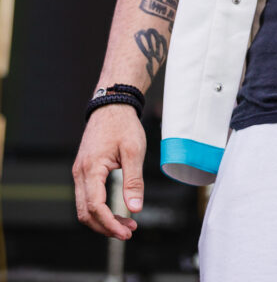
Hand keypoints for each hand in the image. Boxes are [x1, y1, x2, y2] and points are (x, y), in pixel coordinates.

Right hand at [73, 104, 145, 238]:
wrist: (112, 105)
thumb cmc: (123, 125)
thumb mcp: (133, 151)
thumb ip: (134, 181)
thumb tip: (135, 208)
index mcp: (91, 168)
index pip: (95, 206)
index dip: (109, 223)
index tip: (126, 232)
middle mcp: (80, 173)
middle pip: (85, 213)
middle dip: (106, 226)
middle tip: (128, 232)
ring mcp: (80, 172)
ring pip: (84, 208)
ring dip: (103, 220)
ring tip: (126, 224)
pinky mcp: (84, 171)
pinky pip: (87, 197)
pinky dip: (100, 209)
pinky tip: (117, 211)